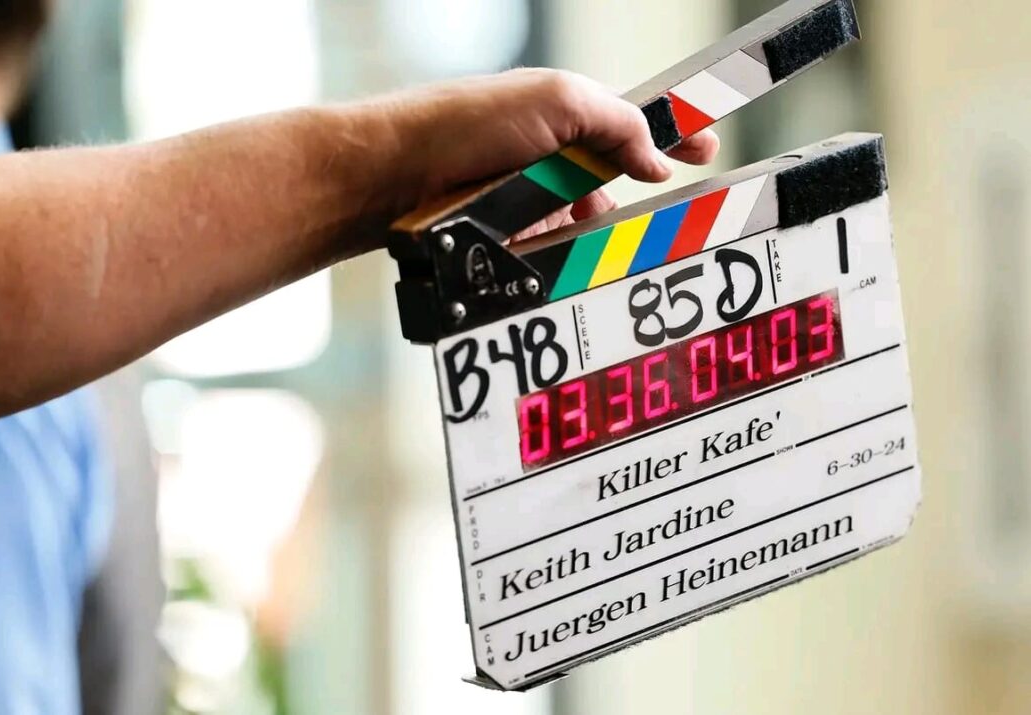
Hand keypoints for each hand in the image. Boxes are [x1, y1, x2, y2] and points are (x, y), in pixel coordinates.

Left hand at [339, 68, 719, 251]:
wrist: (390, 176)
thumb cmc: (464, 123)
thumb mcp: (556, 101)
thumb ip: (617, 124)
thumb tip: (657, 157)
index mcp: (563, 114)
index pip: (632, 126)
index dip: (672, 137)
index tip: (707, 151)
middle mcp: (545, 156)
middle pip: (607, 187)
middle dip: (618, 204)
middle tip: (642, 221)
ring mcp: (523, 198)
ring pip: (578, 227)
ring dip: (579, 234)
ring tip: (554, 232)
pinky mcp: (502, 236)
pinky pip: (547, 253)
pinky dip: (550, 253)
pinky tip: (533, 250)